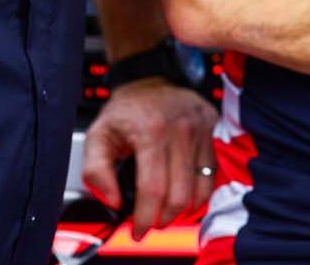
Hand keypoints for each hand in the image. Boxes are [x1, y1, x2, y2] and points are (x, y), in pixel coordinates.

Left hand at [82, 78, 218, 238]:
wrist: (151, 78)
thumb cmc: (126, 109)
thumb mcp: (98, 135)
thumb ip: (96, 172)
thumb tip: (114, 202)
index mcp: (151, 131)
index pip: (152, 189)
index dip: (145, 217)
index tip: (138, 230)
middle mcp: (180, 130)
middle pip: (179, 195)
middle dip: (164, 218)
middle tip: (152, 222)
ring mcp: (201, 130)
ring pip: (198, 189)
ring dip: (182, 209)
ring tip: (167, 212)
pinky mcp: (212, 131)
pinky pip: (211, 174)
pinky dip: (199, 193)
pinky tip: (185, 197)